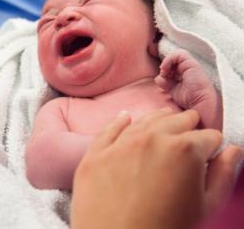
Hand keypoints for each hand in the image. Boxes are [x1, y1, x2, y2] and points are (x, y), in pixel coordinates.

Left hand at [71, 109, 242, 228]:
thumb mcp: (205, 208)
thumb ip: (222, 175)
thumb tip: (231, 152)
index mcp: (185, 150)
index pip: (209, 136)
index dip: (212, 147)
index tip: (209, 154)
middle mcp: (152, 138)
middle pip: (178, 121)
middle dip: (188, 128)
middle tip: (190, 136)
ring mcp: (120, 144)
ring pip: (145, 120)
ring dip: (159, 121)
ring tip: (165, 124)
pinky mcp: (96, 153)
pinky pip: (109, 129)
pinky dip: (120, 122)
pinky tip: (126, 118)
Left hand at [155, 49, 221, 128]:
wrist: (201, 104)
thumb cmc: (190, 100)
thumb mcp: (173, 90)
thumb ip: (165, 83)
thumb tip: (158, 77)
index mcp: (185, 75)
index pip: (172, 66)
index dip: (165, 70)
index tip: (163, 78)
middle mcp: (188, 69)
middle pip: (172, 61)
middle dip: (165, 68)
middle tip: (164, 76)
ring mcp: (190, 65)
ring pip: (175, 56)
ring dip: (166, 63)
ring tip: (165, 73)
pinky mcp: (191, 63)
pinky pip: (178, 54)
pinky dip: (169, 60)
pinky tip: (166, 69)